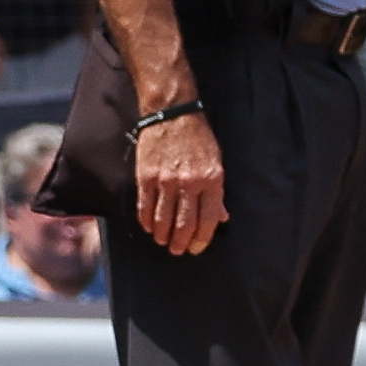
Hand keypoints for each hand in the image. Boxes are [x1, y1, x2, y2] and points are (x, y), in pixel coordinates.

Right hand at [132, 107, 226, 254]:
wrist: (172, 114)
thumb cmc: (198, 139)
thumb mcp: (217, 163)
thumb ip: (217, 193)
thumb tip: (220, 218)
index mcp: (211, 180)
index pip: (207, 220)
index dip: (201, 240)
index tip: (196, 248)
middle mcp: (189, 183)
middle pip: (183, 224)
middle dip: (180, 243)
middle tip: (177, 250)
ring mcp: (165, 181)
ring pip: (162, 219)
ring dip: (162, 236)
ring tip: (162, 241)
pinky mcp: (146, 177)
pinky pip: (145, 206)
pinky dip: (146, 220)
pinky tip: (149, 227)